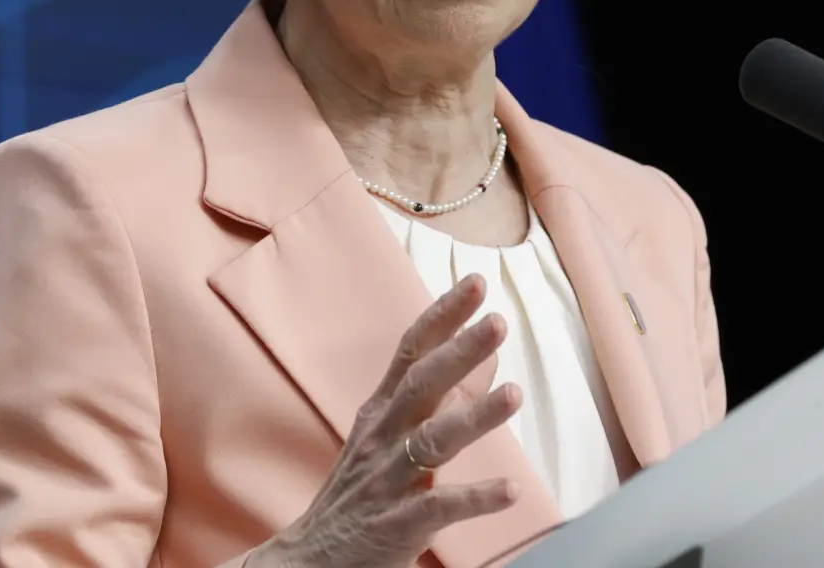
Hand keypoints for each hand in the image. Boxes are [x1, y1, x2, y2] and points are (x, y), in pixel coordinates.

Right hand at [257, 274, 520, 567]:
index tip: (474, 284)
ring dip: (474, 416)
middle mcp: (382, 438)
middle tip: (496, 321)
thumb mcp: (392, 438)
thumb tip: (486, 359)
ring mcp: (387, 480)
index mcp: (381, 413)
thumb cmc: (360, 495)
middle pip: (421, 385)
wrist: (310, 560)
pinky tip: (510, 490)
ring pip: (431, 441)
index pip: (410, 352)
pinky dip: (475, 498)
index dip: (441, 316)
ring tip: (514, 393)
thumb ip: (440, 400)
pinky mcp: (397, 524)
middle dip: (459, 351)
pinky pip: (439, 508)